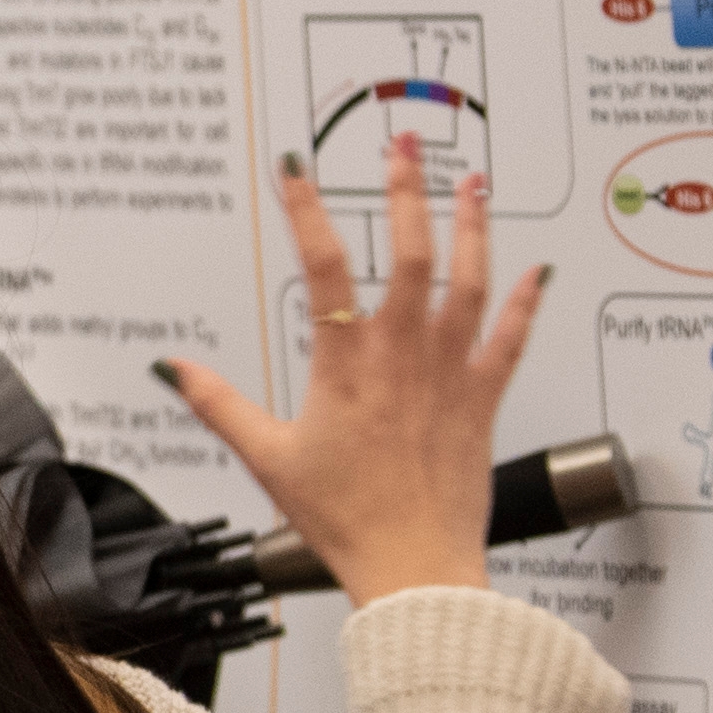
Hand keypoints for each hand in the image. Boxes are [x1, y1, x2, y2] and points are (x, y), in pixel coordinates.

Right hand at [158, 132, 546, 602]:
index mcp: (345, 366)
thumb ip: (220, 406)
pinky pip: (510, 340)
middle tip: (407, 143)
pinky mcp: (483, 401)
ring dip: (473, 227)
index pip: (324, 266)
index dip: (307, 209)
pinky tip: (537, 270)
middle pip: (411, 254)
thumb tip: (175, 369)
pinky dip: (526, 303)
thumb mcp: (268, 460)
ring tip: (474, 182)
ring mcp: (449, 375)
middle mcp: (403, 357)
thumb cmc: (344, 520)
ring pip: (469, 283)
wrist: (414, 569)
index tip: (297, 168)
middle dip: (408, 190)